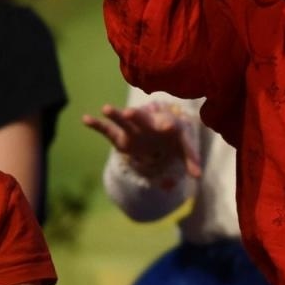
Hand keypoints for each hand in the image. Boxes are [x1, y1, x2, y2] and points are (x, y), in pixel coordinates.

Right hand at [84, 102, 200, 178]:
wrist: (161, 129)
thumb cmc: (174, 138)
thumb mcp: (183, 148)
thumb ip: (191, 160)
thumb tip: (198, 176)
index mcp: (166, 125)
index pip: (168, 125)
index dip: (168, 126)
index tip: (168, 125)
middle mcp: (148, 124)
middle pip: (142, 118)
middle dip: (136, 116)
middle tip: (129, 112)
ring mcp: (133, 129)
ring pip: (123, 121)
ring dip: (115, 115)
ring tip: (105, 108)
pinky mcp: (121, 136)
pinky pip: (107, 129)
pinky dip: (97, 125)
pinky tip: (85, 119)